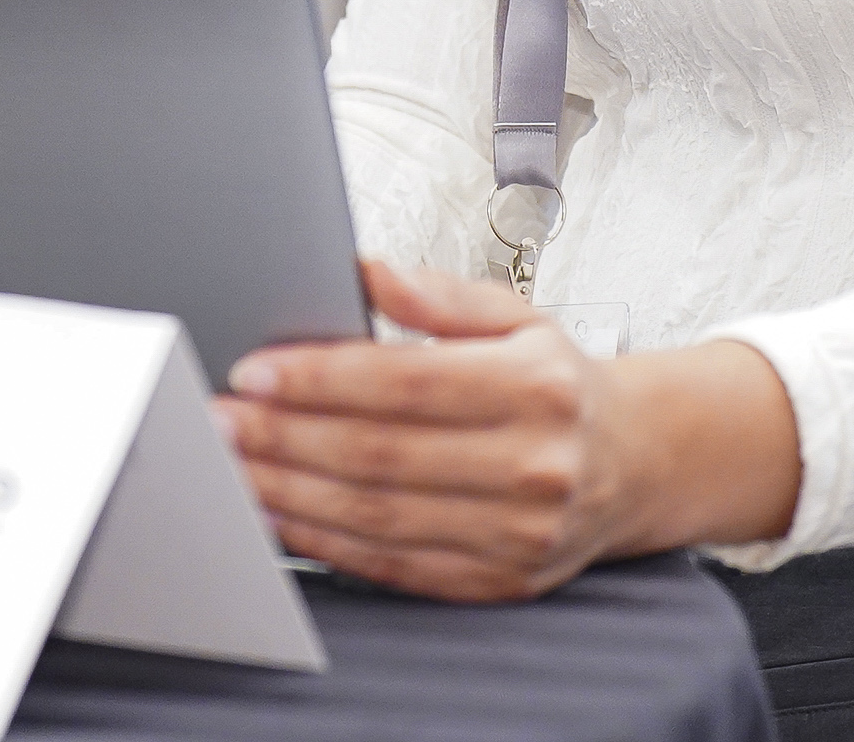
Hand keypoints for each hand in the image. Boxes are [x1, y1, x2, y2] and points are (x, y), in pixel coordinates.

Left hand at [216, 257, 800, 601]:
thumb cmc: (560, 384)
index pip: (404, 382)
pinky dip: (328, 543)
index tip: (255, 371)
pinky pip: (395, 565)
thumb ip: (437, 294)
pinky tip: (283, 514)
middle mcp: (532, 465)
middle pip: (380, 454)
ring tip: (234, 465)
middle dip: (284, 436)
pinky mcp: (498, 581)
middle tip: (220, 419)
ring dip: (291, 492)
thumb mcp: (516, 315)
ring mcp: (517, 533)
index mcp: (535, 386)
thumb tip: (364, 272)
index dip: (319, 378)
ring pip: (378, 516)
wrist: (634, 462)